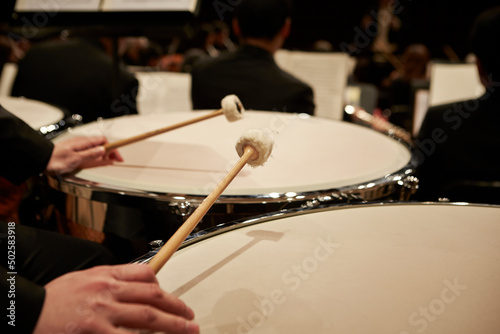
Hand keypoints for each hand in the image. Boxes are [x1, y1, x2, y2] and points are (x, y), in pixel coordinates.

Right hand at [33, 264, 198, 333]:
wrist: (27, 312)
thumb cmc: (55, 298)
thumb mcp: (84, 278)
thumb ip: (110, 279)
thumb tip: (134, 282)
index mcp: (106, 277)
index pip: (145, 275)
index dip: (162, 287)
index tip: (170, 297)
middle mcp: (108, 292)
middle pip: (152, 298)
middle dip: (176, 307)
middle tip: (191, 317)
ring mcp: (103, 314)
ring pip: (147, 318)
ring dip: (171, 325)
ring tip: (187, 330)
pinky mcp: (96, 333)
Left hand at [45, 136, 123, 174]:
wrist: (41, 160)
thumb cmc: (55, 160)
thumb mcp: (75, 159)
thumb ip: (90, 154)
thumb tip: (103, 150)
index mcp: (83, 142)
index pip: (103, 141)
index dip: (113, 148)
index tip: (118, 157)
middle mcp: (82, 142)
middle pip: (101, 144)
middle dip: (110, 151)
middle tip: (116, 160)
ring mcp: (78, 146)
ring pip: (96, 147)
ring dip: (104, 153)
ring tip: (109, 161)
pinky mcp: (75, 150)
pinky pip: (90, 150)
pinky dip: (97, 154)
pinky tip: (97, 160)